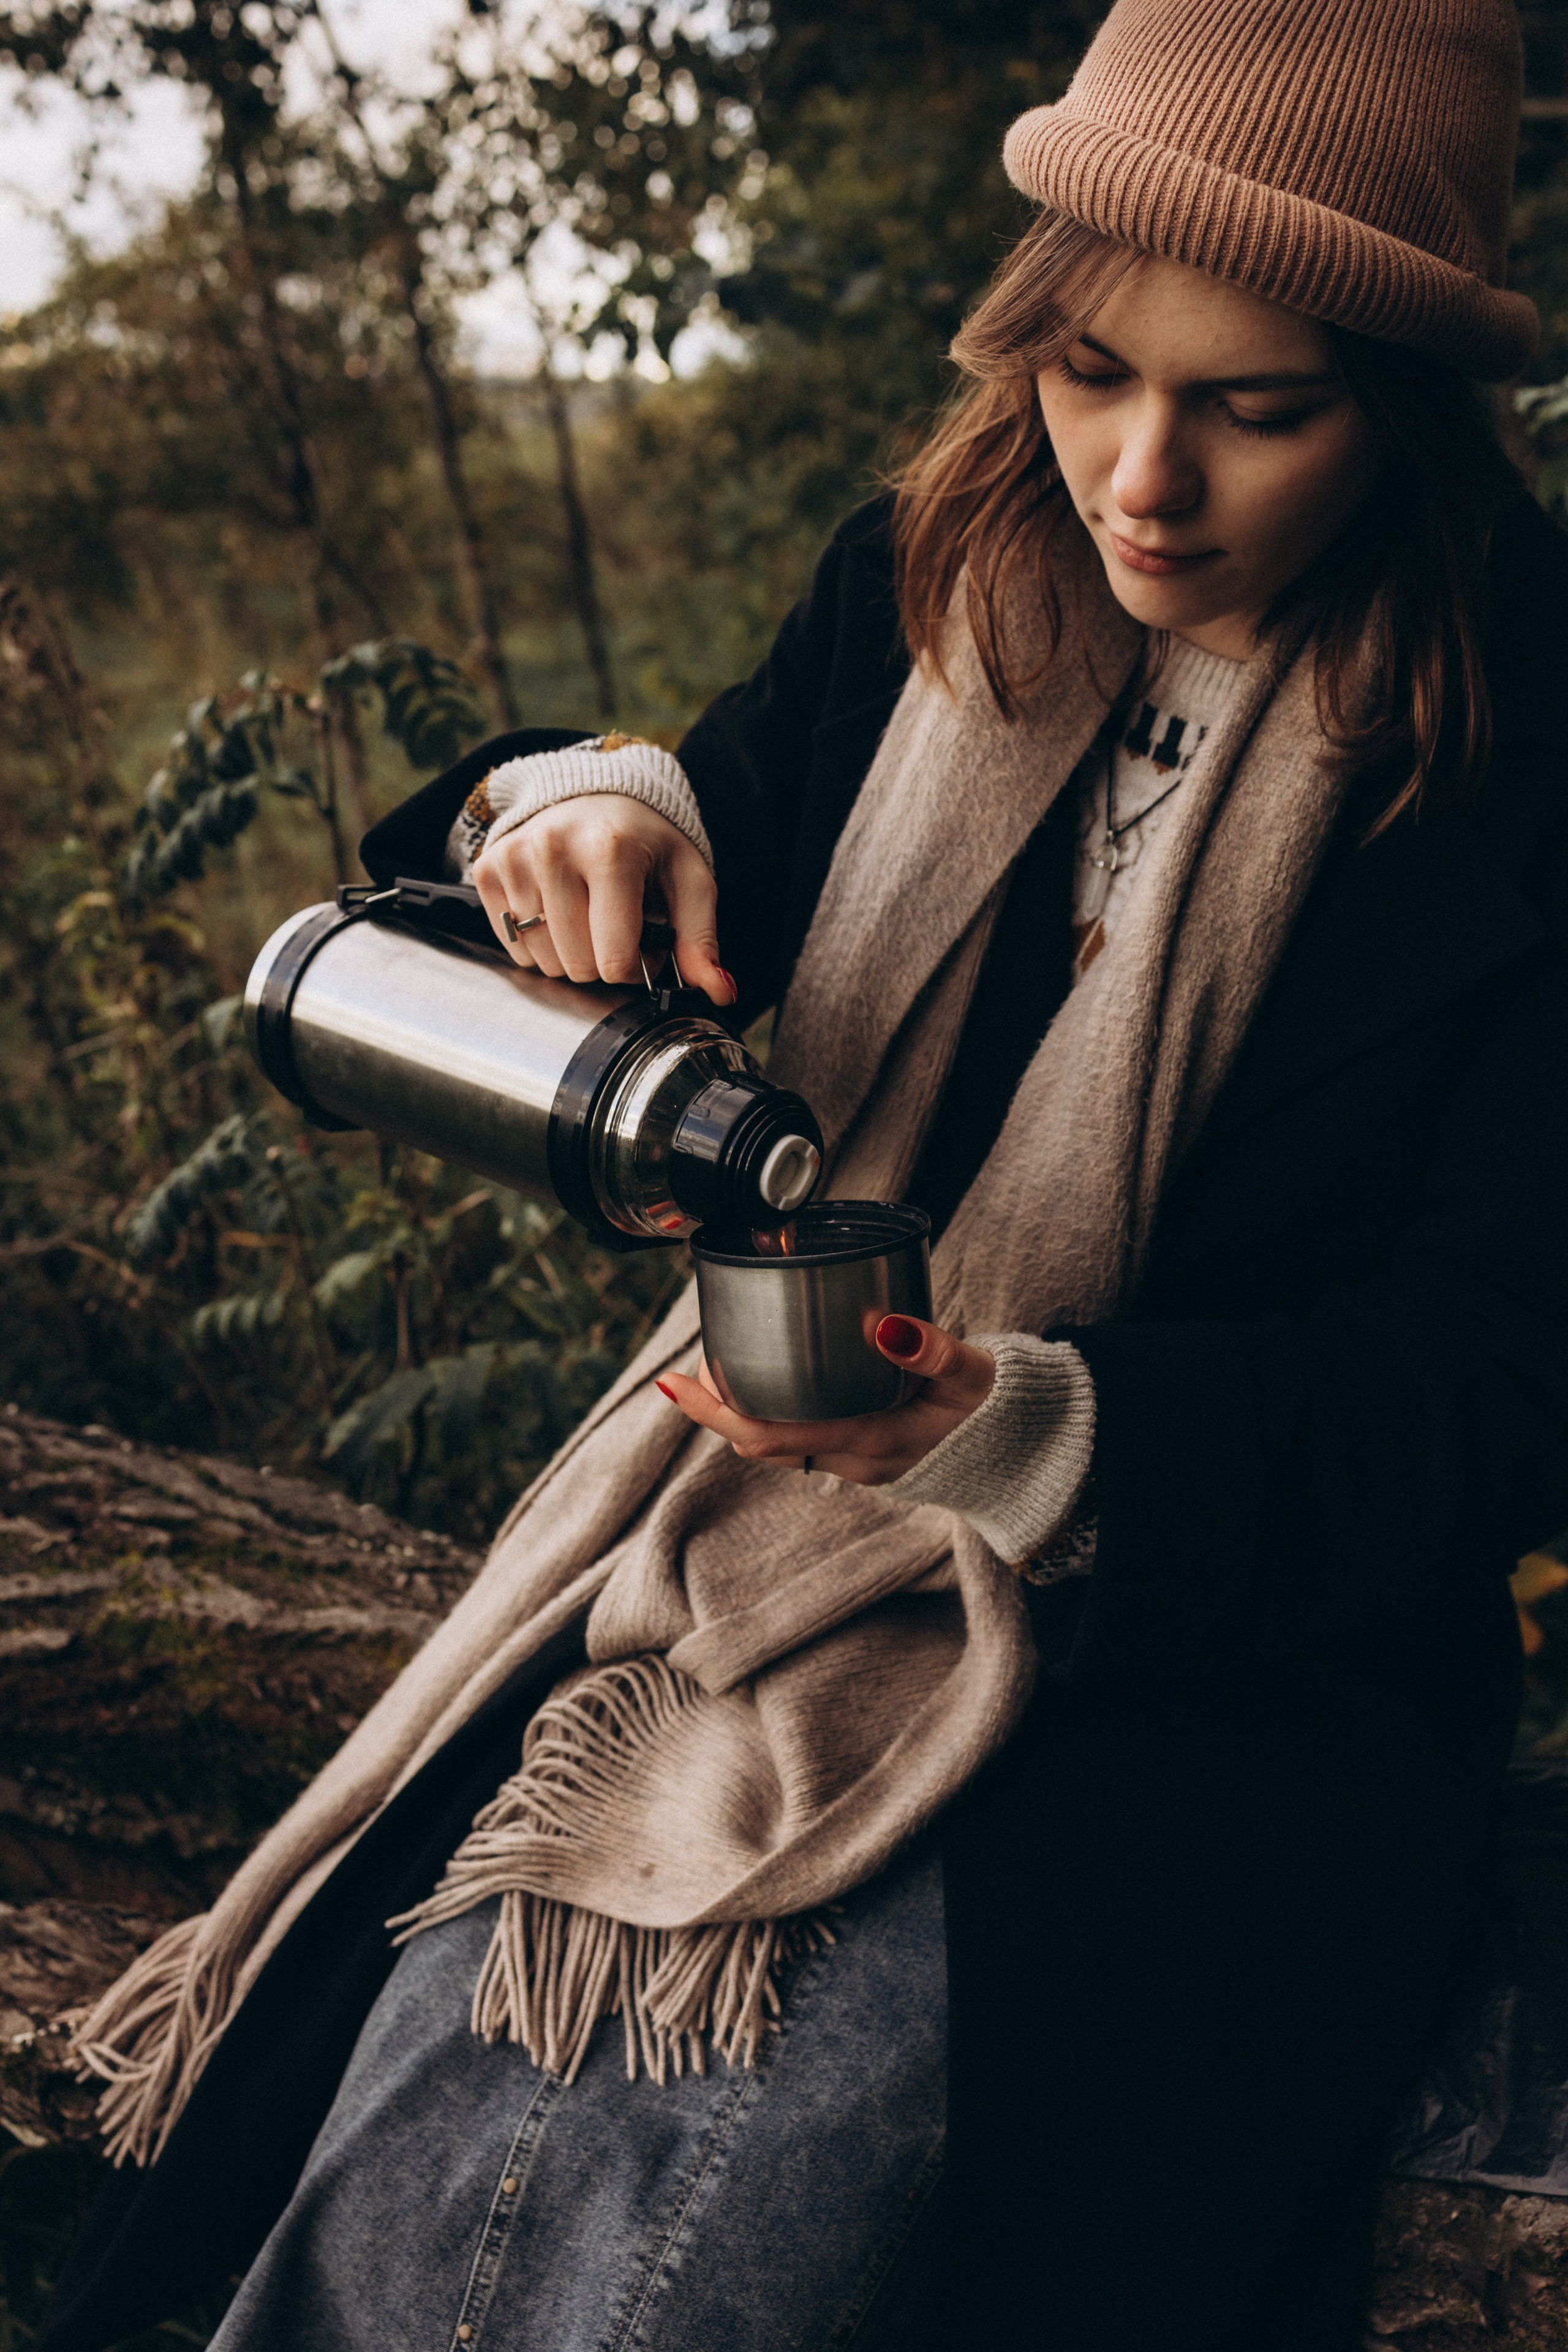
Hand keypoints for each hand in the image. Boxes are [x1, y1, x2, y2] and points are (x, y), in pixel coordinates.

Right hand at [473, 792, 733, 1008]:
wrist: (593, 793)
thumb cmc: (646, 841)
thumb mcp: (687, 880)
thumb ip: (700, 939)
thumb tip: (722, 992)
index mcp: (610, 850)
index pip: (616, 959)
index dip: (637, 964)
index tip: (646, 938)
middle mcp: (553, 849)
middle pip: (578, 966)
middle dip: (603, 959)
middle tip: (616, 924)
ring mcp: (515, 858)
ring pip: (544, 962)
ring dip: (570, 954)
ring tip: (586, 914)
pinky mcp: (488, 869)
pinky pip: (514, 946)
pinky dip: (539, 942)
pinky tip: (556, 909)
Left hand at [656, 1314, 994, 1484]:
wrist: (1027, 1454)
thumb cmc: (1000, 1412)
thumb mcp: (974, 1375)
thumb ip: (933, 1351)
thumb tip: (884, 1324)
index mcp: (871, 1442)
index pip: (770, 1437)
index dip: (716, 1412)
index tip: (675, 1384)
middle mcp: (854, 1461)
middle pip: (760, 1443)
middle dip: (718, 1409)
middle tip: (688, 1368)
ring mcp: (856, 1464)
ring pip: (778, 1444)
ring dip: (742, 1411)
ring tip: (719, 1364)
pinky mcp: (863, 1455)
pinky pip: (802, 1438)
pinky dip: (774, 1412)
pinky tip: (769, 1378)